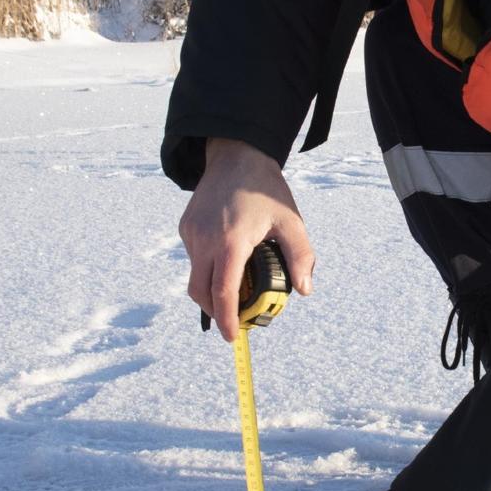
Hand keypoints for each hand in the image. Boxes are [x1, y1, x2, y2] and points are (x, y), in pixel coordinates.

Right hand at [179, 138, 314, 340]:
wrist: (237, 154)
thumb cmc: (266, 189)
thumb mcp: (291, 221)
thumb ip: (301, 257)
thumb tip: (304, 290)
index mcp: (231, 241)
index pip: (223, 291)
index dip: (226, 318)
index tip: (233, 336)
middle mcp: (205, 239)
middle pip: (200, 291)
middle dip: (216, 311)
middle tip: (235, 319)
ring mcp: (191, 232)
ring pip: (196, 275)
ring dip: (212, 289)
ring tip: (235, 289)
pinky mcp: (186, 226)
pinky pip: (194, 257)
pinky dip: (207, 268)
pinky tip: (227, 261)